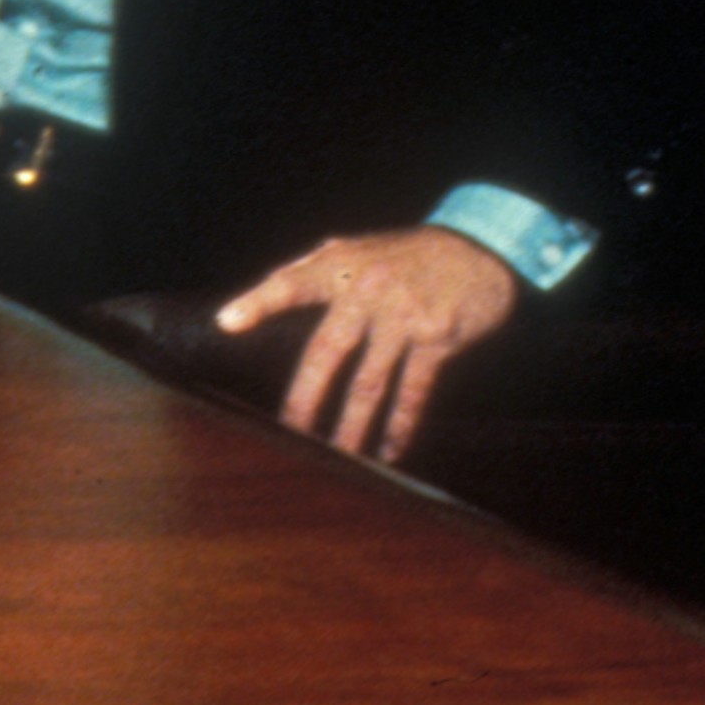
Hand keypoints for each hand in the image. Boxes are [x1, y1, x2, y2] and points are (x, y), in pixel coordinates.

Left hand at [219, 226, 519, 463]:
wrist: (477, 251)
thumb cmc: (401, 255)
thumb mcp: (352, 248)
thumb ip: (304, 271)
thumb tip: (253, 299)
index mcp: (340, 267)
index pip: (291, 283)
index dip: (258, 301)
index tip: (227, 322)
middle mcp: (370, 291)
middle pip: (329, 349)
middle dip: (306, 395)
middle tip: (288, 432)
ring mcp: (405, 316)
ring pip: (371, 380)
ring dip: (353, 423)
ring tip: (338, 456)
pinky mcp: (438, 338)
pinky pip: (415, 388)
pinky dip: (401, 423)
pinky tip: (389, 450)